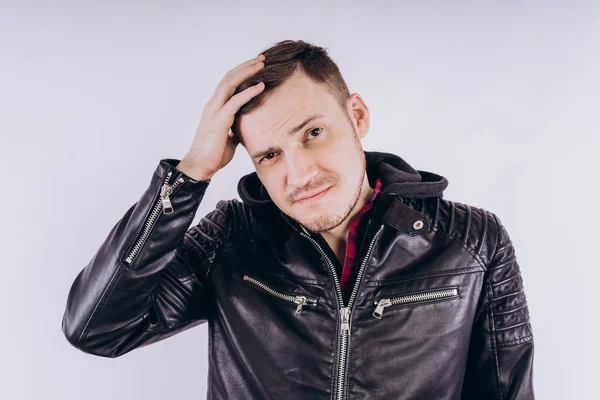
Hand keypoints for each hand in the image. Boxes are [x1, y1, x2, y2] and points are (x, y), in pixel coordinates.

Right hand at [177, 54, 265, 179]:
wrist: (200, 166)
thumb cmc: (214, 154)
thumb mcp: (229, 138)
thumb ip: (235, 129)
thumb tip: (244, 128)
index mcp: (215, 108)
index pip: (228, 83)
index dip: (242, 73)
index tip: (256, 66)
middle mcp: (213, 105)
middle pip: (229, 77)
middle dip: (246, 66)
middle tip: (261, 59)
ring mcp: (214, 111)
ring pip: (230, 83)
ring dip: (247, 72)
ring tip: (262, 65)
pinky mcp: (219, 120)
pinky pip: (235, 101)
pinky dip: (249, 92)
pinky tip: (261, 86)